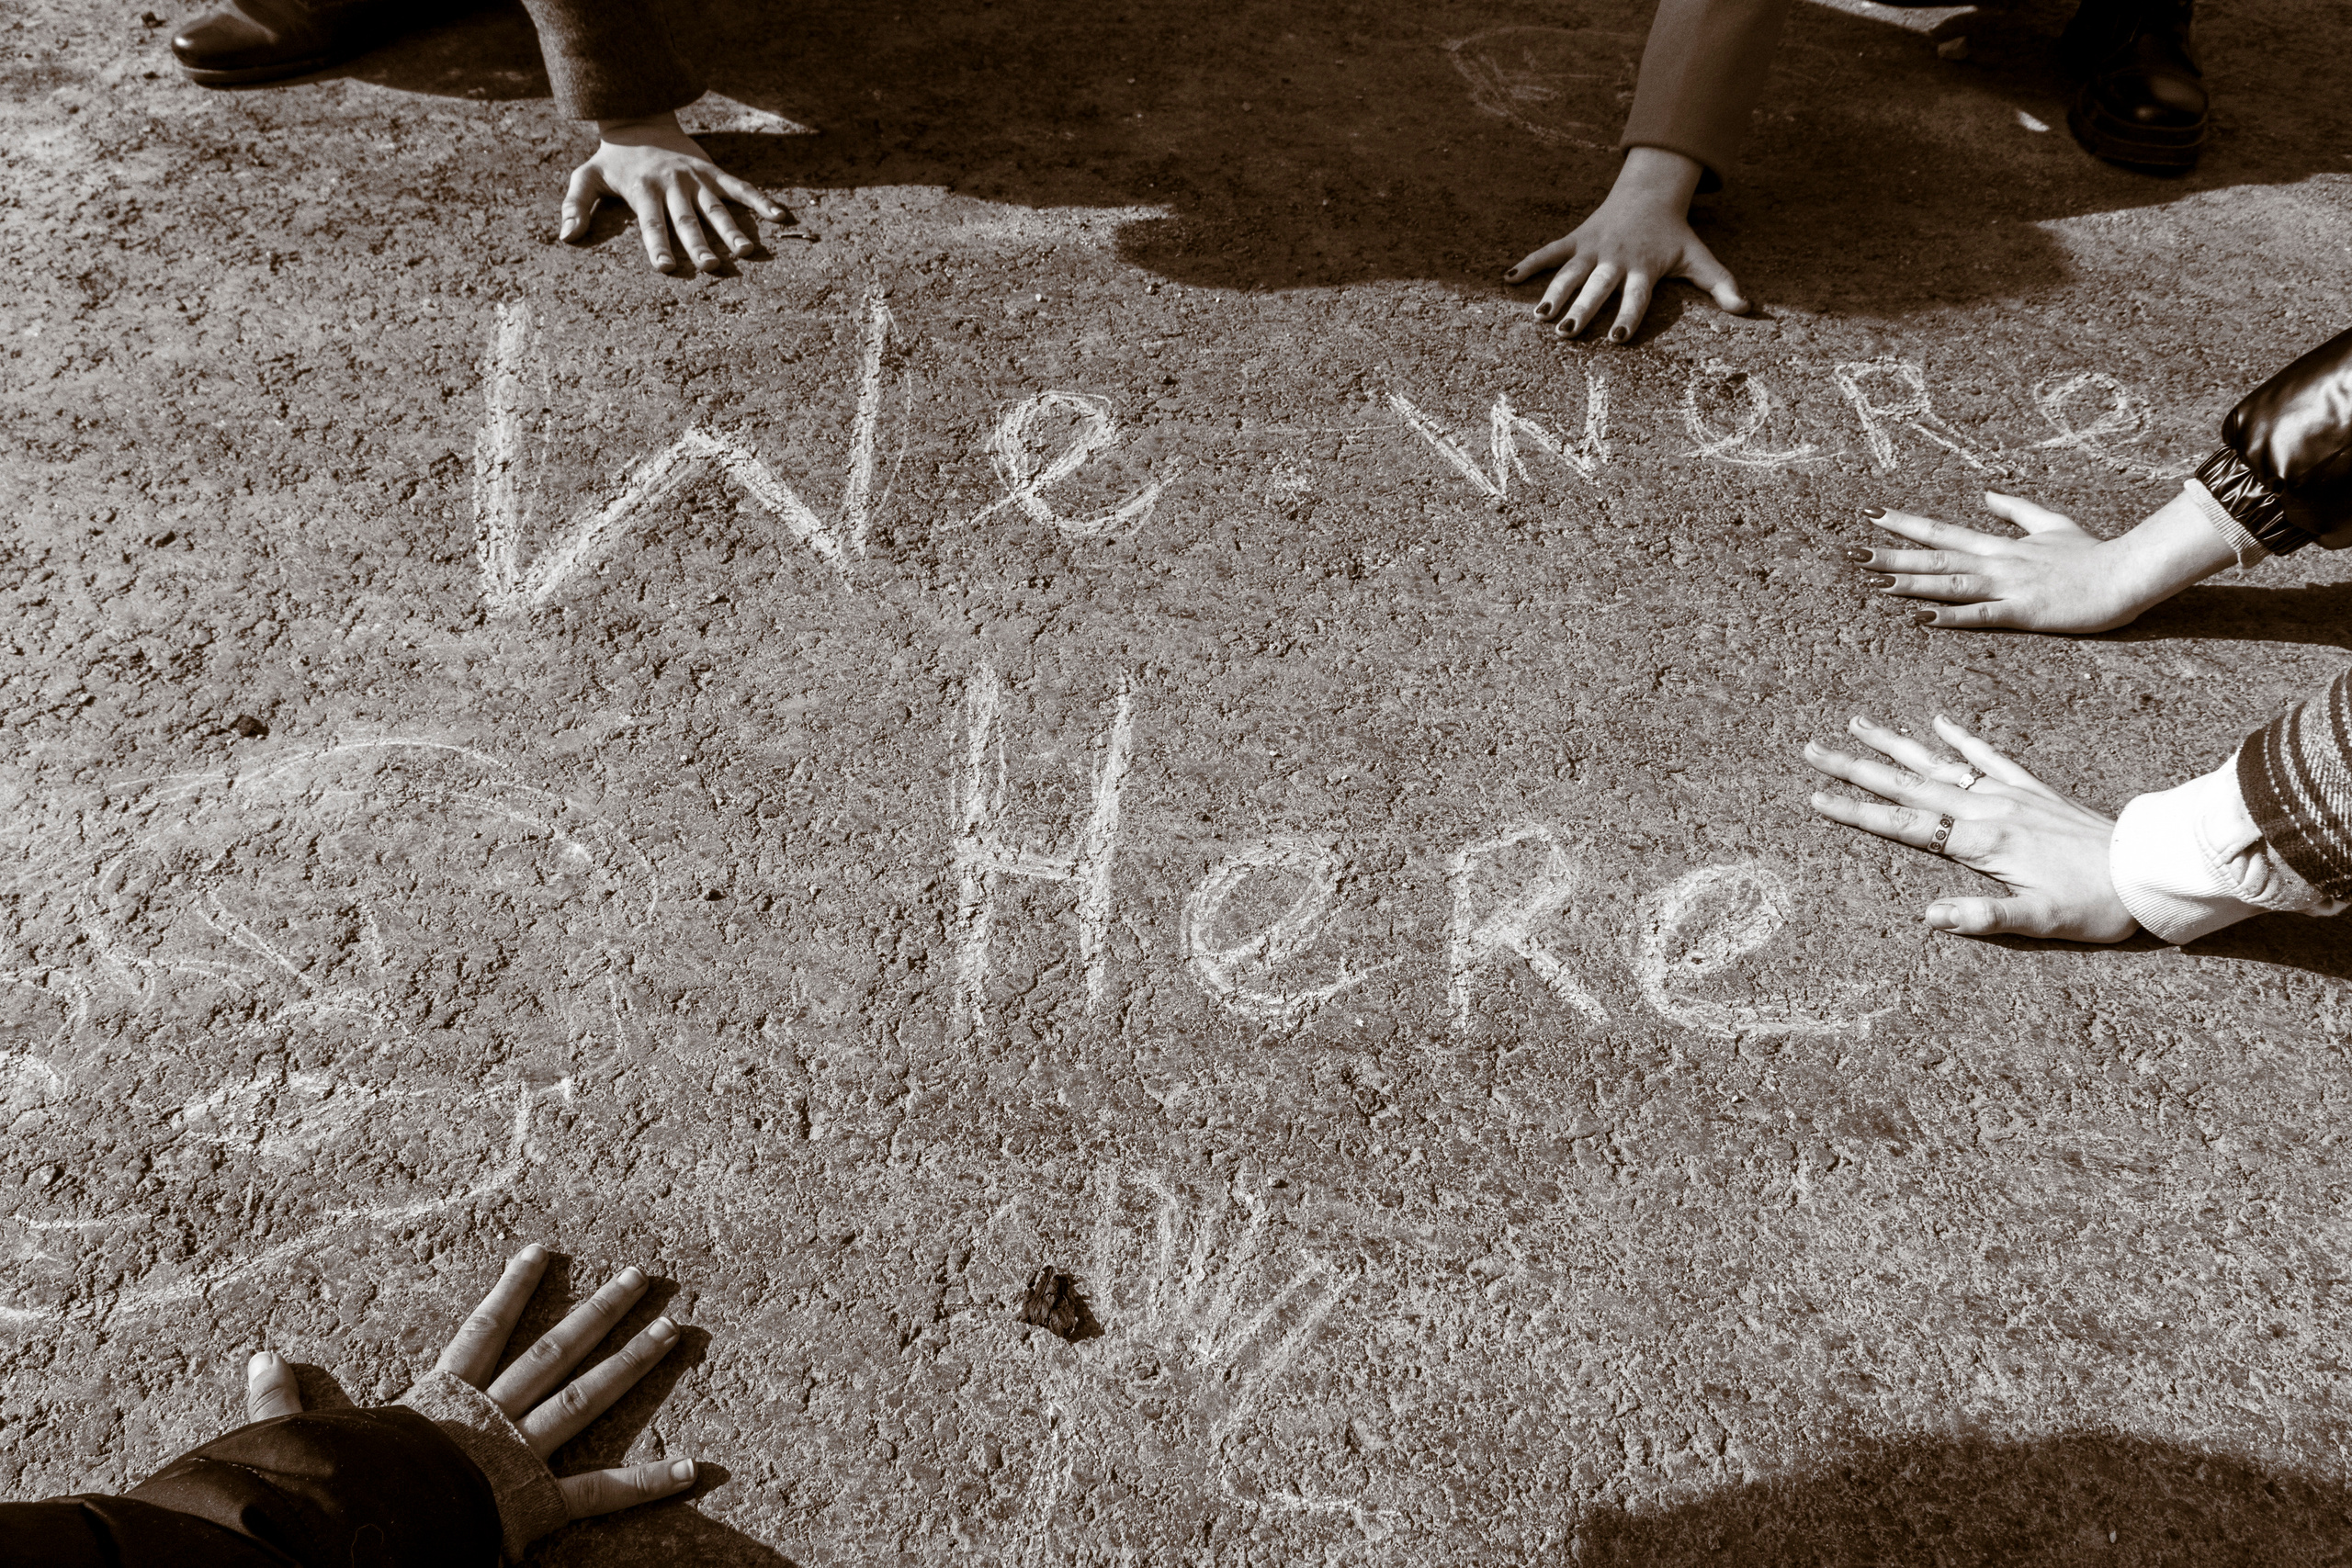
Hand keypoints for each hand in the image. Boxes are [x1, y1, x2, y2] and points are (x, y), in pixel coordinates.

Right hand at [246, 1246, 696, 1531]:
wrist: (369, 1530)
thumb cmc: (337, 1490)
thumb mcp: (307, 1437)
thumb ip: (287, 1401)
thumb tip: (261, 1357)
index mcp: (444, 1397)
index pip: (484, 1329)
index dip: (513, 1289)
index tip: (543, 1250)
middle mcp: (494, 1416)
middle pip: (556, 1350)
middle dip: (602, 1311)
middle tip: (645, 1276)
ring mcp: (522, 1455)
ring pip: (588, 1398)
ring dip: (635, 1363)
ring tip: (678, 1330)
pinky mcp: (540, 1504)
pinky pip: (603, 1493)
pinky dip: (651, 1483)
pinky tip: (697, 1467)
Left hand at [561, 112, 784, 273]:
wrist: (640, 118)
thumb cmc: (612, 159)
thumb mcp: (586, 177)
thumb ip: (575, 207)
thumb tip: (566, 238)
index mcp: (643, 190)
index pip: (651, 223)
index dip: (658, 245)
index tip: (666, 269)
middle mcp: (672, 185)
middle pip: (687, 219)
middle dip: (699, 244)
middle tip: (711, 267)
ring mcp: (696, 178)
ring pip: (716, 207)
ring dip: (732, 229)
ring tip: (746, 252)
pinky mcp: (713, 171)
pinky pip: (740, 187)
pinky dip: (761, 200)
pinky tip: (780, 217)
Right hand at [1503, 148, 1747, 342]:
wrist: (1651, 193)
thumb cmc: (1675, 236)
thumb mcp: (1700, 259)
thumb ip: (1722, 286)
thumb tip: (1749, 311)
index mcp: (1644, 267)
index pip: (1636, 296)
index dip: (1627, 316)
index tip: (1616, 338)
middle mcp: (1616, 258)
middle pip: (1598, 288)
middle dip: (1582, 309)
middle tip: (1567, 333)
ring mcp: (1593, 247)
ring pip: (1570, 273)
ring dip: (1554, 294)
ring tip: (1541, 318)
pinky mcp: (1576, 239)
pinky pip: (1549, 252)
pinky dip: (1528, 264)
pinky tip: (1507, 278)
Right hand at [1804, 714, 2136, 942]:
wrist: (2148, 871)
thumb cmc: (2095, 903)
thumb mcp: (2039, 920)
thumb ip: (1983, 917)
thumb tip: (1928, 918)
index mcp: (1982, 841)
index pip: (1904, 824)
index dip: (1856, 812)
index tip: (1815, 797)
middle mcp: (1988, 809)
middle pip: (1909, 784)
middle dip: (1857, 767)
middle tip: (1813, 748)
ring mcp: (2010, 794)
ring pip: (1939, 763)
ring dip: (1895, 743)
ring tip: (1857, 722)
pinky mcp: (2033, 790)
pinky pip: (1990, 756)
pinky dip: (1961, 737)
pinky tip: (1937, 720)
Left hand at [1848, 487, 2236, 632]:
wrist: (2128, 572)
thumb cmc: (2094, 553)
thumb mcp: (2052, 523)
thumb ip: (2017, 509)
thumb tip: (1986, 493)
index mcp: (1999, 546)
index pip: (1941, 531)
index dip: (1904, 523)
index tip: (1870, 514)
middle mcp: (1996, 563)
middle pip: (1935, 558)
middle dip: (1891, 555)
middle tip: (1850, 552)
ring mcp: (2008, 586)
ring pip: (1950, 584)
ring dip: (1910, 583)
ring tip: (1873, 582)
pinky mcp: (2024, 611)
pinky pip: (1981, 615)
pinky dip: (1949, 616)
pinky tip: (1921, 617)